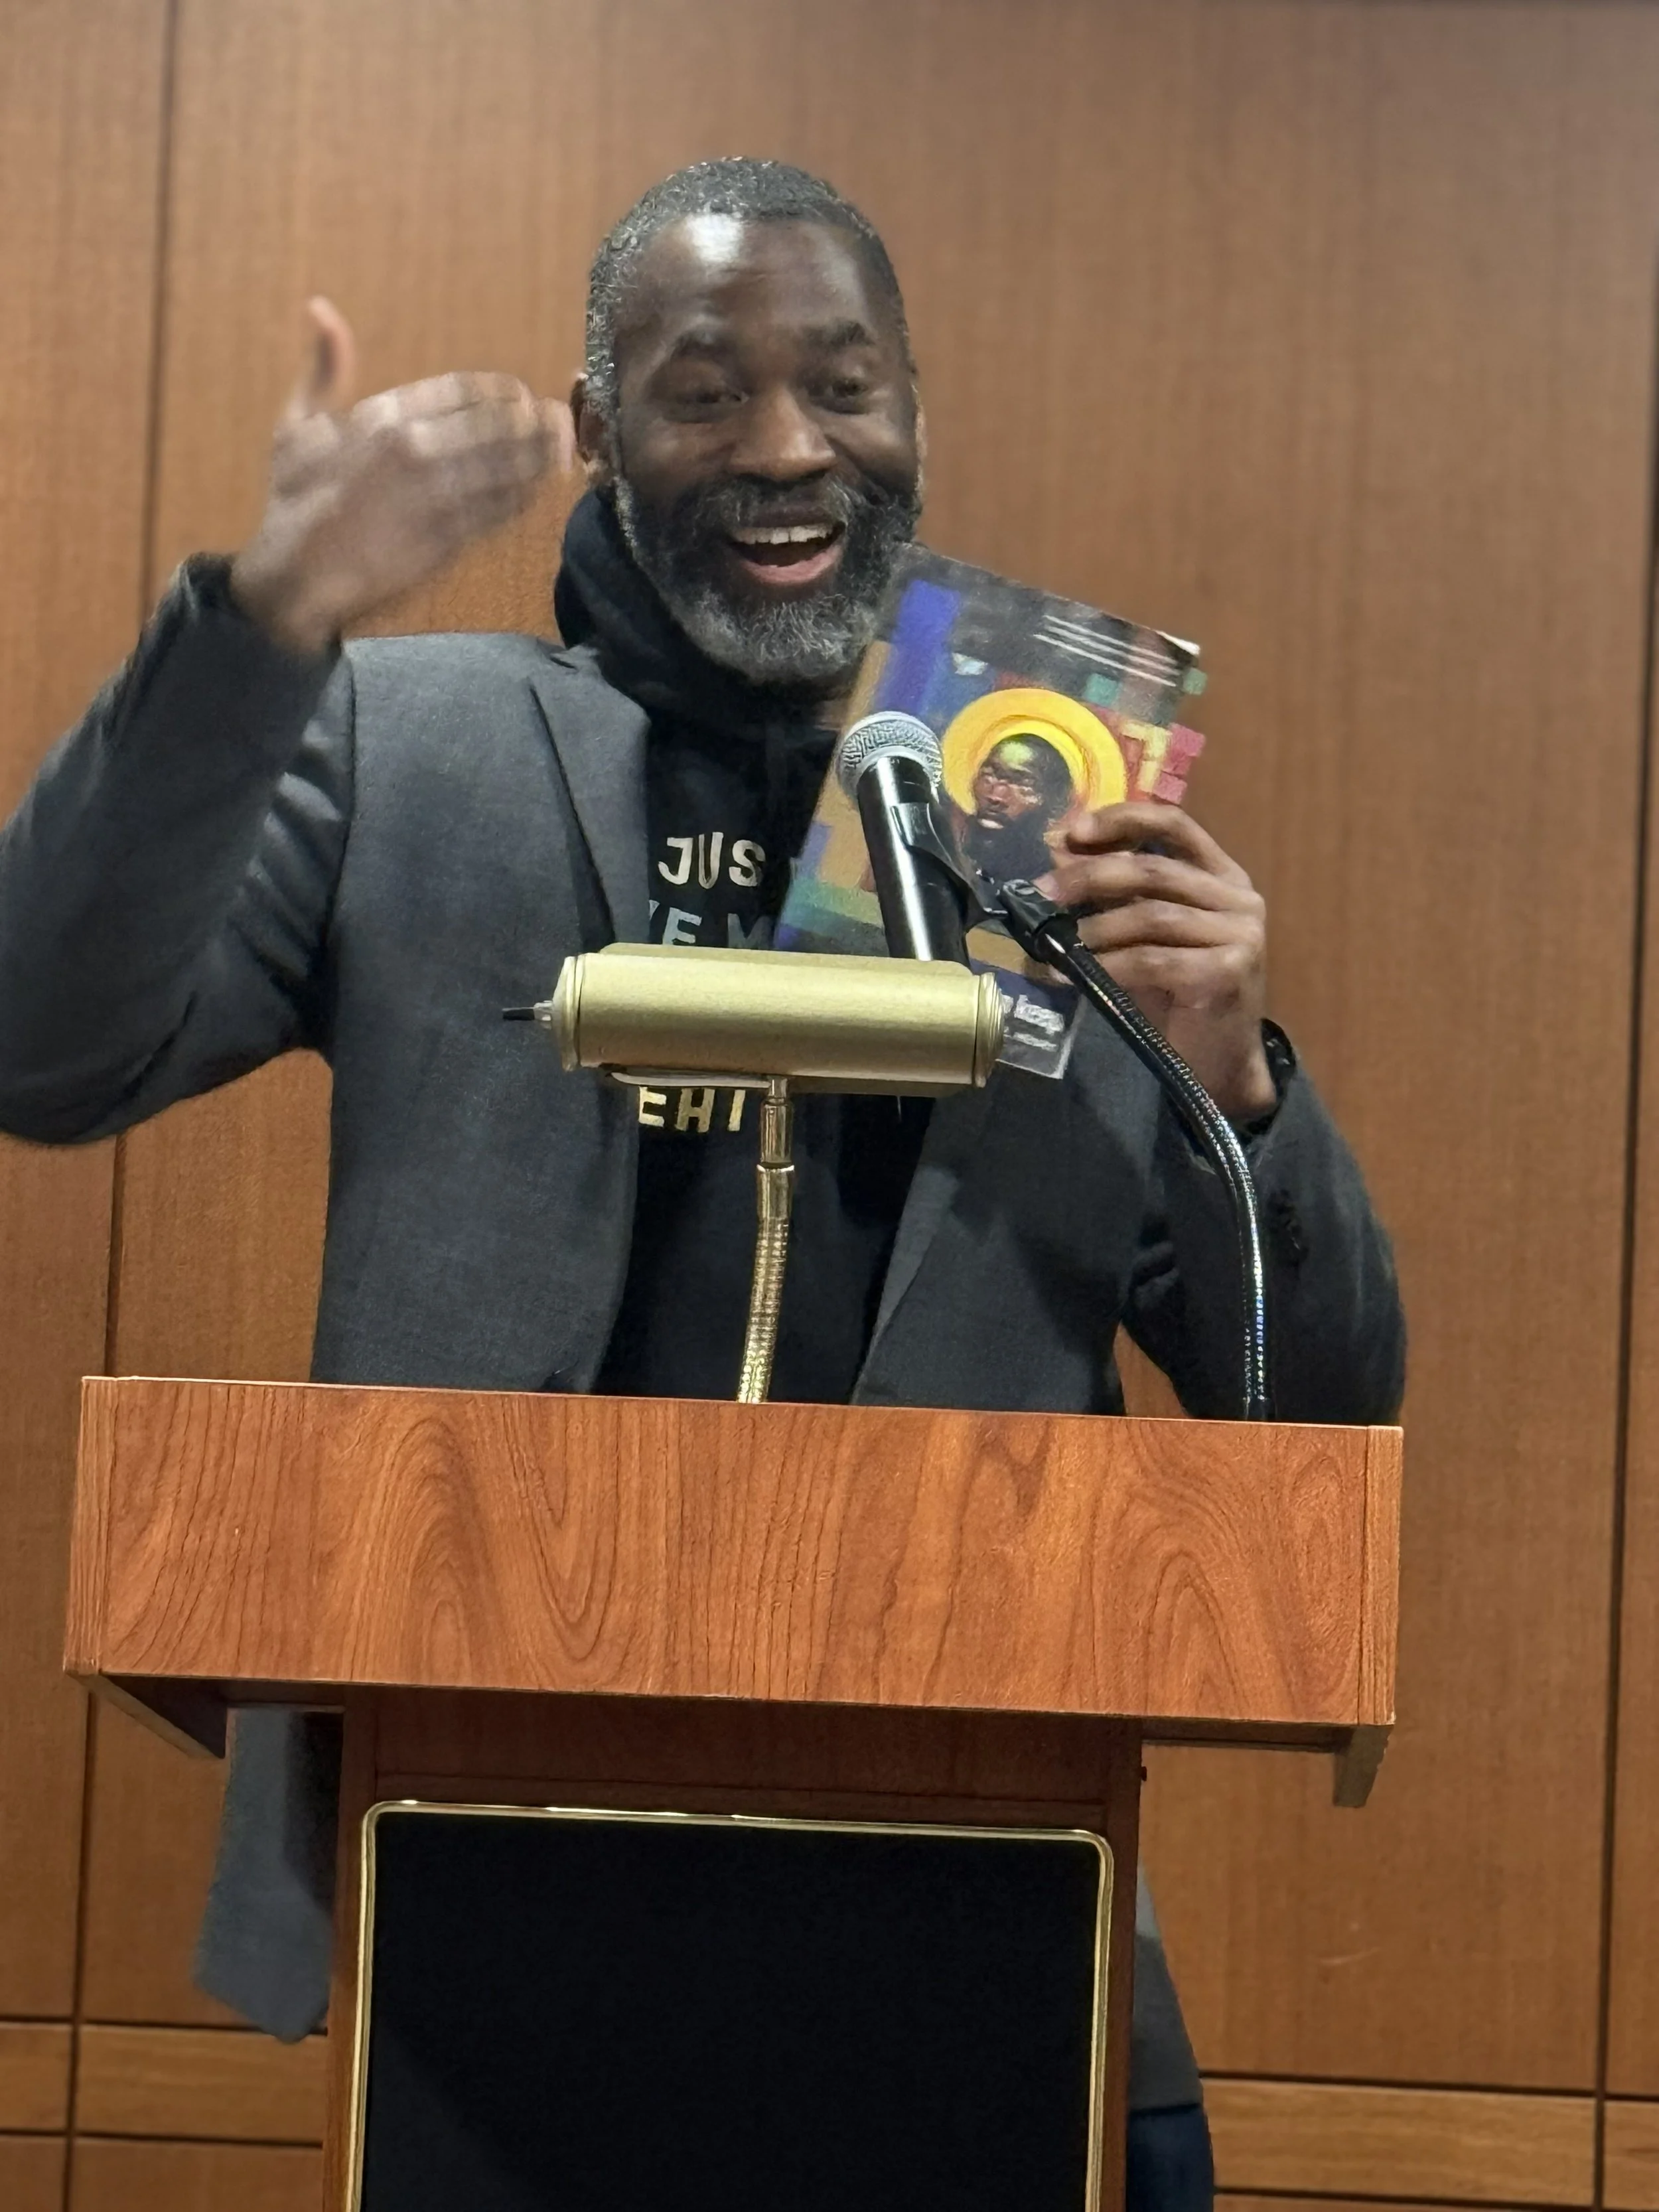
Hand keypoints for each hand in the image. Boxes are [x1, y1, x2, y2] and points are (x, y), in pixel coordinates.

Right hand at [230, 298, 574, 654]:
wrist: (296, 579)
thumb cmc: (293, 503)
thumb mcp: (296, 426)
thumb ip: (322, 369)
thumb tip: (323, 308)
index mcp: (383, 415)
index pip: (463, 390)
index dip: (500, 391)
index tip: (519, 394)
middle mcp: (416, 448)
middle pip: (496, 424)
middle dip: (533, 420)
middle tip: (558, 419)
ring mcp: (435, 496)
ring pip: (506, 467)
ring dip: (541, 457)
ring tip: (564, 449)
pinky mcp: (449, 539)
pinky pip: (500, 511)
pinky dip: (525, 497)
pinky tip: (540, 490)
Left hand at [1038, 800, 1276, 1120]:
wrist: (1220, 1063)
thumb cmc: (1179, 997)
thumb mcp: (1144, 935)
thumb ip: (1116, 895)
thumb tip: (1057, 853)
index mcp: (1223, 875)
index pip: (1174, 823)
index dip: (1122, 819)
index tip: (1073, 831)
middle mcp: (1238, 897)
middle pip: (1152, 870)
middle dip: (1088, 877)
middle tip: (1042, 894)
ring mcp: (1240, 933)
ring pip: (1150, 916)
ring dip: (1092, 929)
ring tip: (1052, 943)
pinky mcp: (1229, 972)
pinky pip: (1152, 960)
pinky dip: (1105, 966)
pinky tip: (1071, 975)